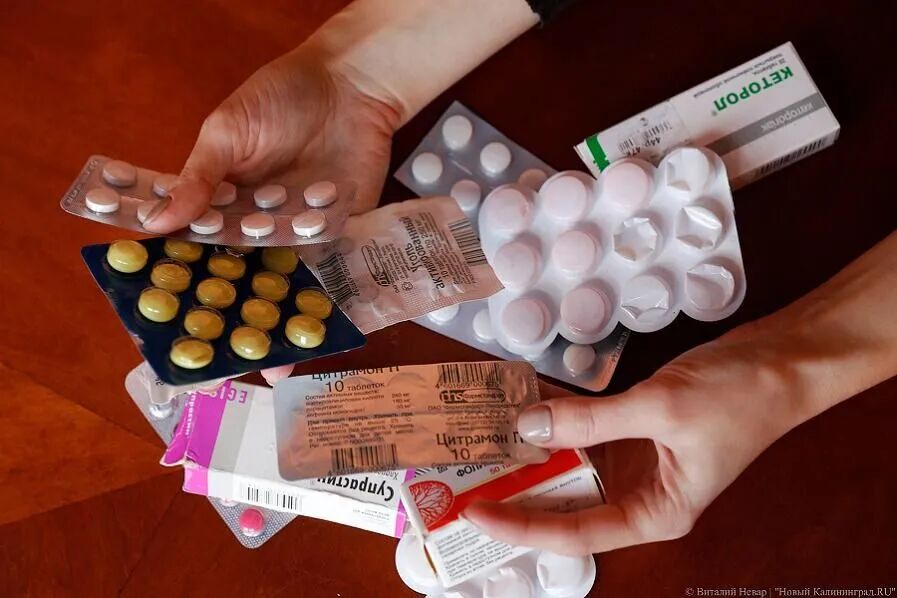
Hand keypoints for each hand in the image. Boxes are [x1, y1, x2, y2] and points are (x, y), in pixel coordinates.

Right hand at [140, 45, 400, 384]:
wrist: (348, 86)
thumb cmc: (277, 98)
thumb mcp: (225, 133)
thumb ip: (198, 178)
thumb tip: (156, 224)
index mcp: (221, 207)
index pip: (198, 255)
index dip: (185, 290)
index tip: (171, 330)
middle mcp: (258, 229)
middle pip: (242, 282)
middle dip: (235, 321)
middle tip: (223, 366)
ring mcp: (299, 235)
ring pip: (285, 288)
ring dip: (281, 324)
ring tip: (274, 366)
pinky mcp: (339, 235)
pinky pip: (330, 274)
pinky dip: (326, 303)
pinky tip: (319, 335)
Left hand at [463, 323, 805, 553]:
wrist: (783, 359)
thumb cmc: (738, 396)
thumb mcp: (659, 408)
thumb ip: (591, 421)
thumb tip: (529, 427)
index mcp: (656, 513)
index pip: (576, 533)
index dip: (522, 526)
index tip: (477, 510)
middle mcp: (642, 496)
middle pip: (567, 504)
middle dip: (518, 491)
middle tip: (465, 475)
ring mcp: (636, 462)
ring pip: (571, 467)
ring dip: (531, 453)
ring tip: (482, 441)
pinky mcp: (634, 430)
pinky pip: (584, 431)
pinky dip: (556, 419)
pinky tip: (521, 403)